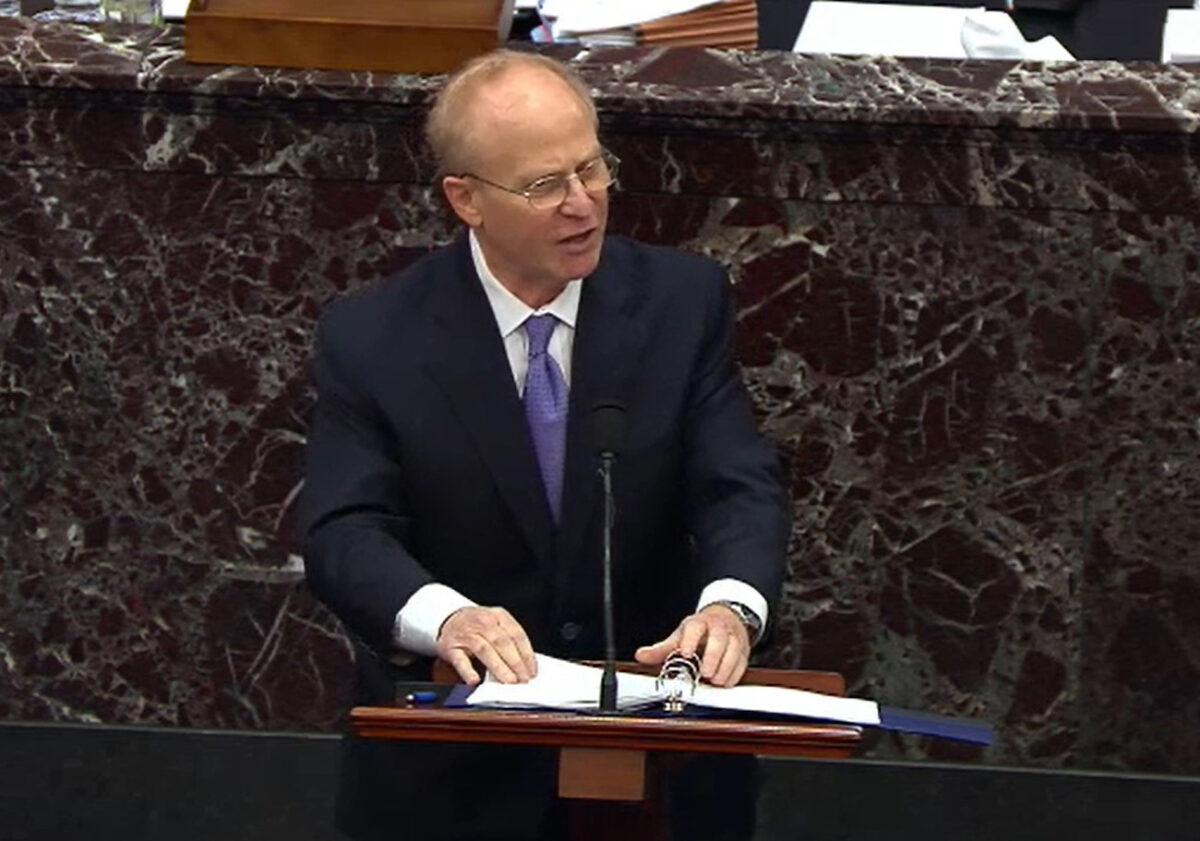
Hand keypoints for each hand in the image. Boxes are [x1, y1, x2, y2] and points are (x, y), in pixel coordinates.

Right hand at [436, 606, 537, 686]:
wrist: (448, 619)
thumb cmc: (477, 626)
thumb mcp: (496, 624)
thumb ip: (510, 641)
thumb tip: (526, 666)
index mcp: (498, 615)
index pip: (517, 634)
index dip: (527, 654)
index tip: (532, 671)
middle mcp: (483, 622)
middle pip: (502, 642)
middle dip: (516, 663)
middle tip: (523, 679)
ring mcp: (466, 634)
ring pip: (485, 650)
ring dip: (499, 667)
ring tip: (509, 681)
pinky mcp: (451, 647)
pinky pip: (460, 660)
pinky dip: (468, 671)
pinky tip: (475, 681)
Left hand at [634, 604, 750, 686]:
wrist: (725, 619)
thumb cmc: (700, 631)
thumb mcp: (679, 636)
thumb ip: (661, 649)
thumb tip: (641, 656)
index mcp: (699, 623)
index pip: (695, 627)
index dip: (690, 640)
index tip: (685, 653)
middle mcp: (718, 628)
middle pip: (719, 637)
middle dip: (713, 656)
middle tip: (705, 673)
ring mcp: (733, 637)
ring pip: (734, 648)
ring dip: (726, 666)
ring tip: (715, 680)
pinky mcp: (743, 650)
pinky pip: (742, 661)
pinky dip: (735, 673)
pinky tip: (726, 682)